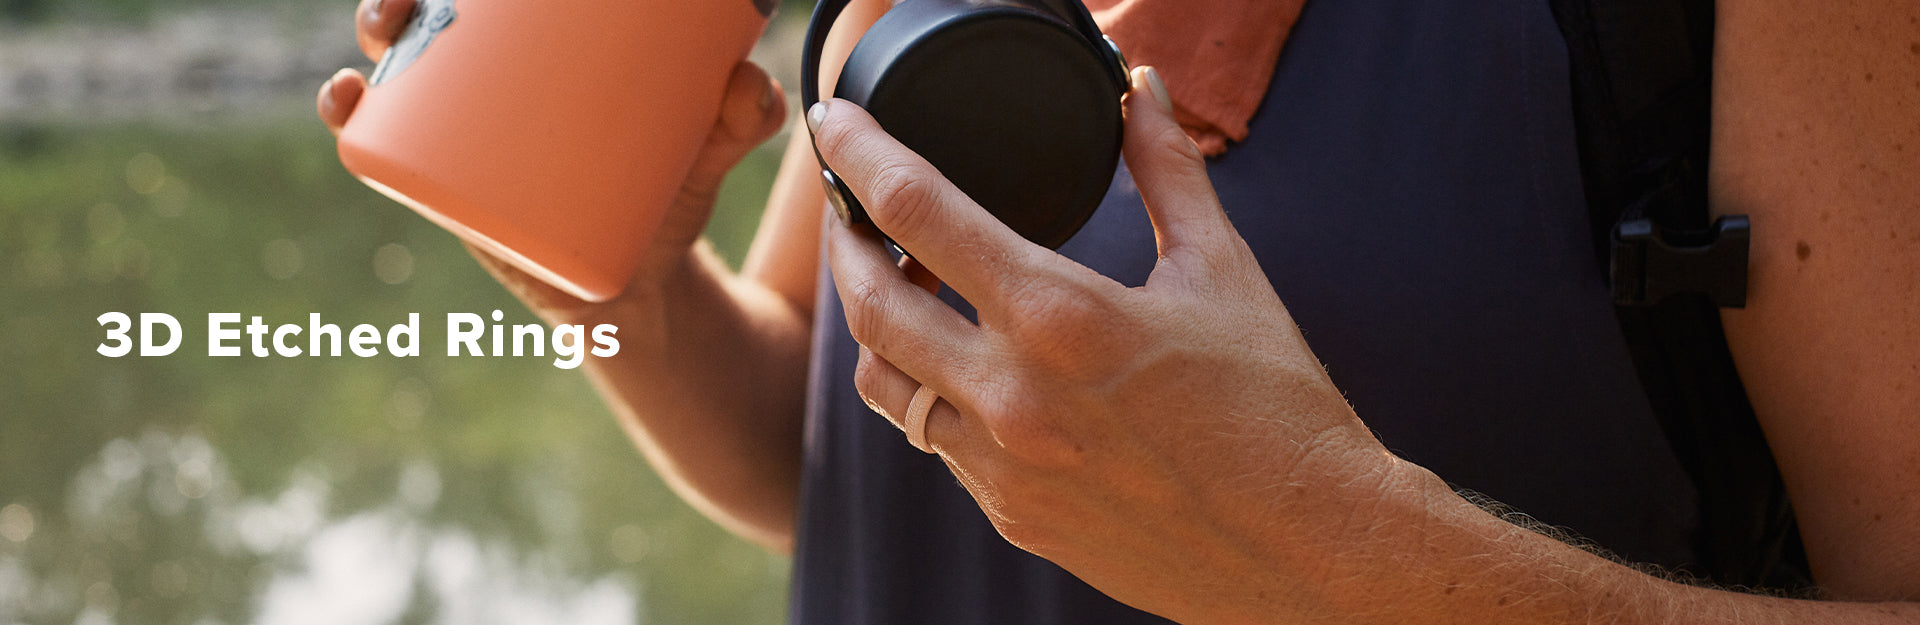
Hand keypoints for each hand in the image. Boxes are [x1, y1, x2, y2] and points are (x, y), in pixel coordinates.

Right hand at [316, 0, 786, 320]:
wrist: (640, 284)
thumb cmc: (666, 192)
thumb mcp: (709, 148)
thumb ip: (740, 116)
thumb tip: (744, 80)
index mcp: (549, 53)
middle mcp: (494, 83)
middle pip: (435, 16)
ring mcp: (464, 136)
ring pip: (398, 68)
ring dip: (375, 35)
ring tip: (384, 36)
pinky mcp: (449, 189)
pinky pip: (382, 146)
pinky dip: (350, 118)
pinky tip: (341, 99)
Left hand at [811, 67, 1424, 622]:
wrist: (1310, 548)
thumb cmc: (1278, 407)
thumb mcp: (1221, 270)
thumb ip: (1167, 171)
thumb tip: (1140, 93)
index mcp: (1058, 316)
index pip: (916, 211)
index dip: (862, 155)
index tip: (839, 129)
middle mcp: (1012, 394)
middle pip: (868, 304)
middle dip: (846, 245)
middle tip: (852, 212)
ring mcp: (1003, 466)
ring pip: (886, 384)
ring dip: (879, 328)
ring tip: (902, 290)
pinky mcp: (1013, 515)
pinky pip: (939, 444)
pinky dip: (937, 395)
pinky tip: (970, 371)